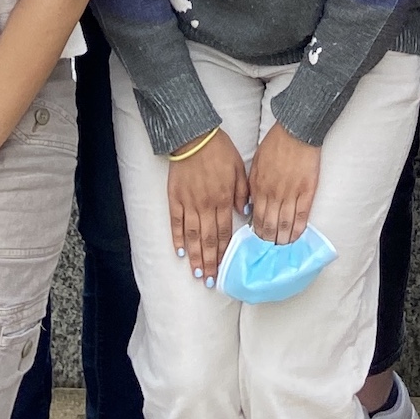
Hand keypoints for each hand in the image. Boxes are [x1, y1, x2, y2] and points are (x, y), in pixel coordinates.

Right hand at [167, 129, 247, 280]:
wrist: (194, 137)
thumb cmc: (219, 151)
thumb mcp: (239, 169)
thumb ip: (242, 192)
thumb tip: (244, 213)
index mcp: (222, 199)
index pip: (224, 233)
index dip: (224, 252)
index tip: (225, 269)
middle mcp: (205, 205)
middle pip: (207, 240)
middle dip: (209, 262)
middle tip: (210, 281)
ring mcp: (188, 203)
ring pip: (191, 236)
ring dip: (194, 256)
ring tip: (196, 272)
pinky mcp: (175, 198)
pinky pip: (176, 222)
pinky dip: (177, 238)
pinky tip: (179, 251)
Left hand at [247, 122, 320, 243]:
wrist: (296, 132)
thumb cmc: (274, 146)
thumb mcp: (255, 165)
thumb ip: (251, 187)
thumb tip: (249, 206)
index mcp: (258, 188)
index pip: (256, 217)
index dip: (256, 232)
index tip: (257, 241)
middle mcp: (273, 194)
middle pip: (269, 225)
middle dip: (268, 240)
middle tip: (268, 250)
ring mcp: (291, 194)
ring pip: (285, 224)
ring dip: (282, 239)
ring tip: (282, 248)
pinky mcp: (307, 191)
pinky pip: (302, 216)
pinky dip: (298, 229)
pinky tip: (296, 237)